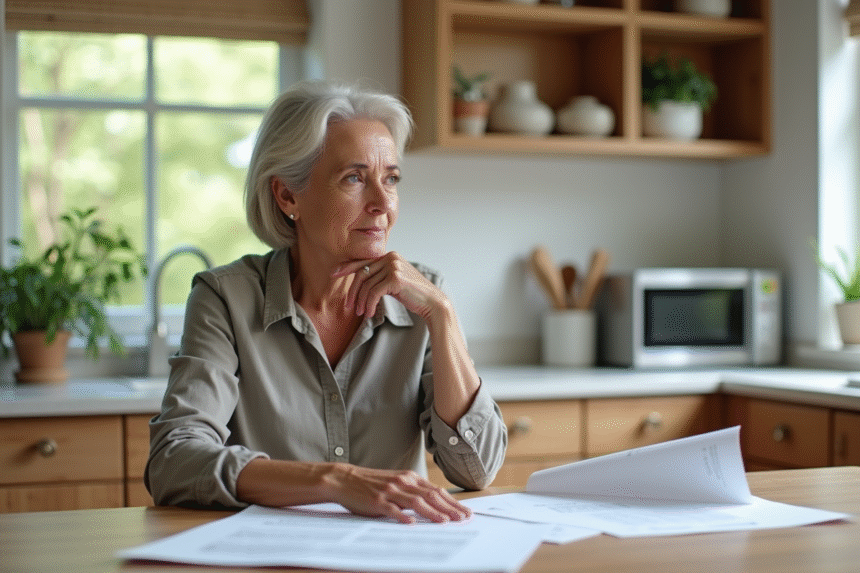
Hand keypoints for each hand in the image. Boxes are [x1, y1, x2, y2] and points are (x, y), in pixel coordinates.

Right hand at [326, 464, 470, 523]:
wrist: (345, 479)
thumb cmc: (372, 483)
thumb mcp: (396, 483)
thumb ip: (413, 491)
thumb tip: (434, 504)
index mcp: (409, 478)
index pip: (436, 490)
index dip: (452, 502)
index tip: (465, 512)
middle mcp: (403, 482)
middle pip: (431, 495)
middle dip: (449, 508)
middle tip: (463, 519)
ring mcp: (390, 491)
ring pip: (416, 502)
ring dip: (433, 512)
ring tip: (445, 522)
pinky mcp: (377, 501)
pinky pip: (392, 509)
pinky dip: (403, 516)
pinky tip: (412, 523)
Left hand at [332, 253, 447, 319]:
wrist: (432, 302)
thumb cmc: (412, 294)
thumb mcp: (393, 282)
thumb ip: (379, 276)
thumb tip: (359, 281)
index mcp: (390, 255)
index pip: (364, 261)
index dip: (347, 267)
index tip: (334, 273)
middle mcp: (391, 257)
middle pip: (362, 274)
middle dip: (353, 292)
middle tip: (349, 306)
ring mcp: (393, 266)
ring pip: (366, 285)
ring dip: (361, 302)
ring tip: (361, 313)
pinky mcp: (395, 278)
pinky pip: (374, 293)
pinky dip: (369, 305)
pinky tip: (370, 313)